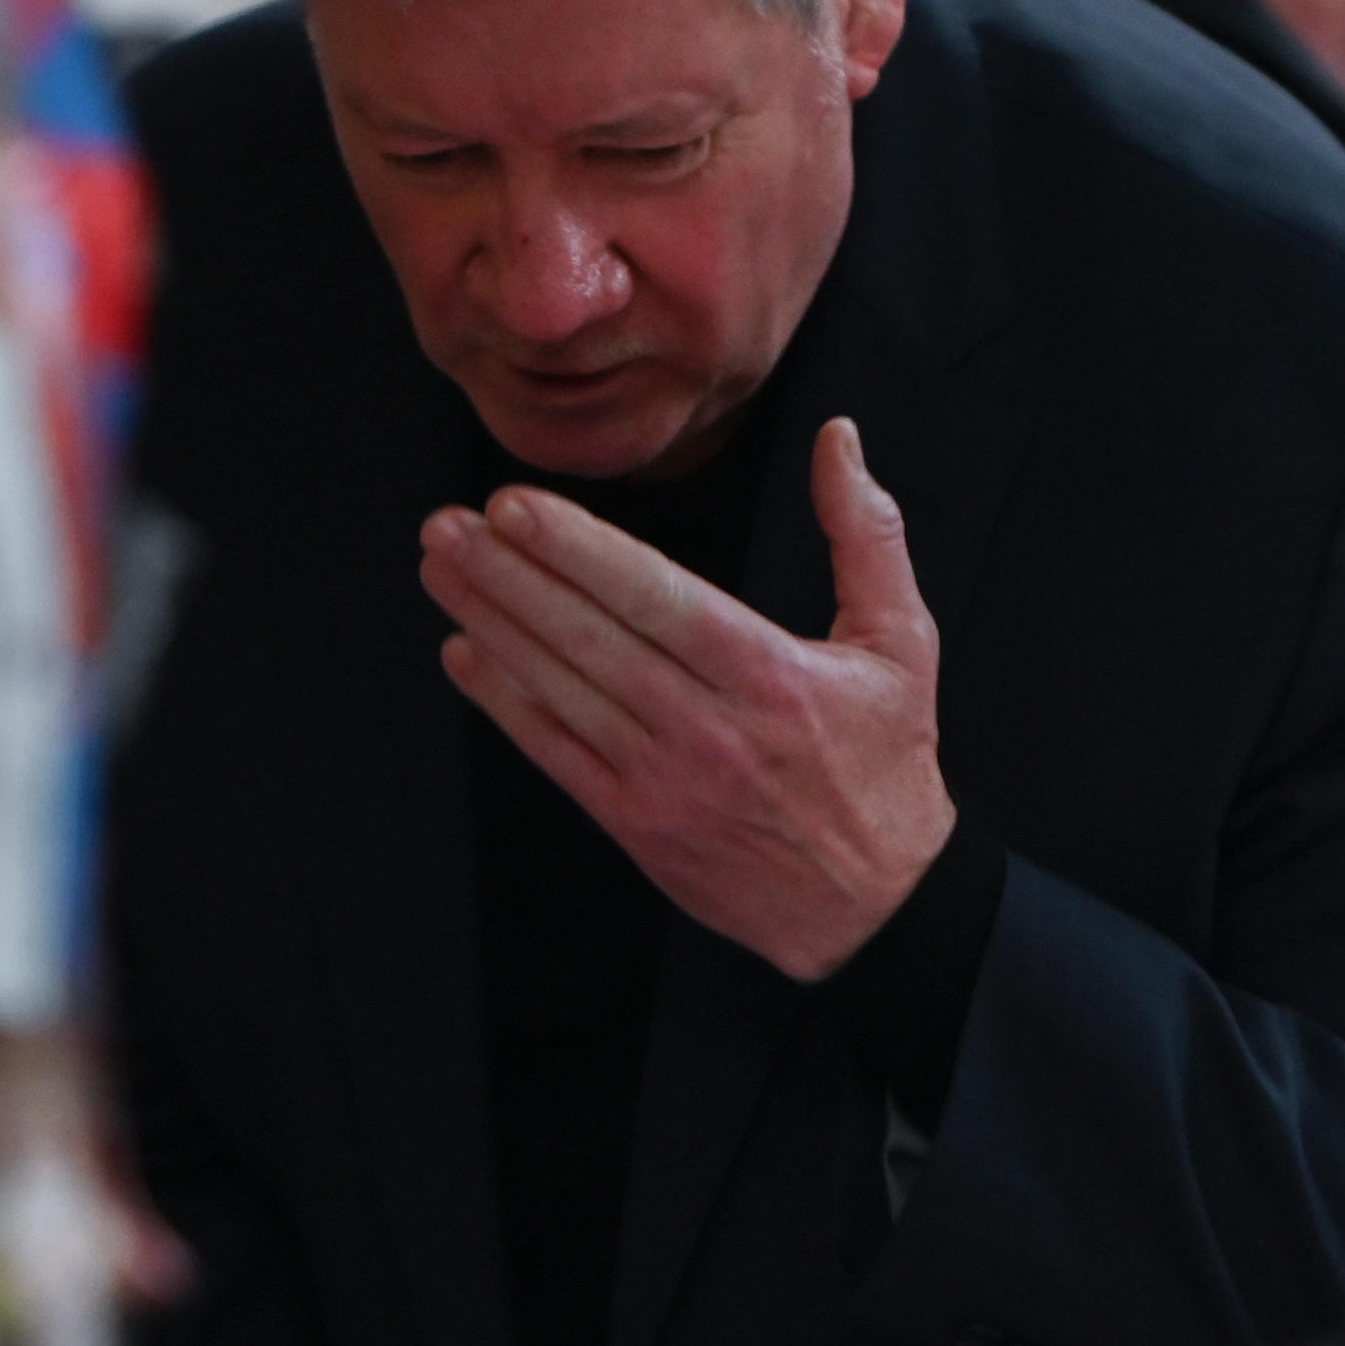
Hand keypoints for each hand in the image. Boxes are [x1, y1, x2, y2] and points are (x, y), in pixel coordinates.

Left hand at [421, 415, 951, 983]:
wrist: (871, 906)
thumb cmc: (884, 765)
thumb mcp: (902, 643)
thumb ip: (866, 534)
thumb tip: (838, 439)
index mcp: (771, 676)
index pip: (658, 599)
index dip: (580, 552)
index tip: (515, 508)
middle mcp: (710, 729)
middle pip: (592, 640)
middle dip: (512, 577)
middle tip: (448, 525)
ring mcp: (665, 783)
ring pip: (563, 691)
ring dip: (494, 625)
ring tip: (442, 568)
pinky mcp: (637, 826)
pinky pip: (557, 755)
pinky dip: (506, 704)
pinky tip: (465, 653)